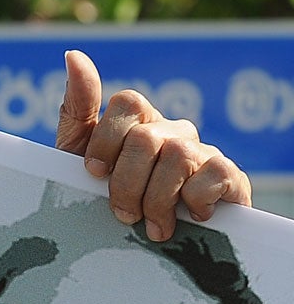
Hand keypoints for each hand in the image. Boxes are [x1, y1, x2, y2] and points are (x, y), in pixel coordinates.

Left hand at [56, 48, 249, 240]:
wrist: (150, 247)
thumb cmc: (109, 198)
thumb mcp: (77, 158)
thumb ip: (77, 110)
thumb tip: (73, 55)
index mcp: (139, 124)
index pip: (128, 103)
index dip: (106, 139)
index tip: (92, 174)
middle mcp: (172, 132)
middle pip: (146, 137)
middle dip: (126, 183)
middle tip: (122, 214)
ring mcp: (202, 151)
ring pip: (176, 156)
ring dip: (156, 200)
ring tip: (152, 226)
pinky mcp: (229, 176)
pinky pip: (212, 175)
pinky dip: (193, 202)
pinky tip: (187, 218)